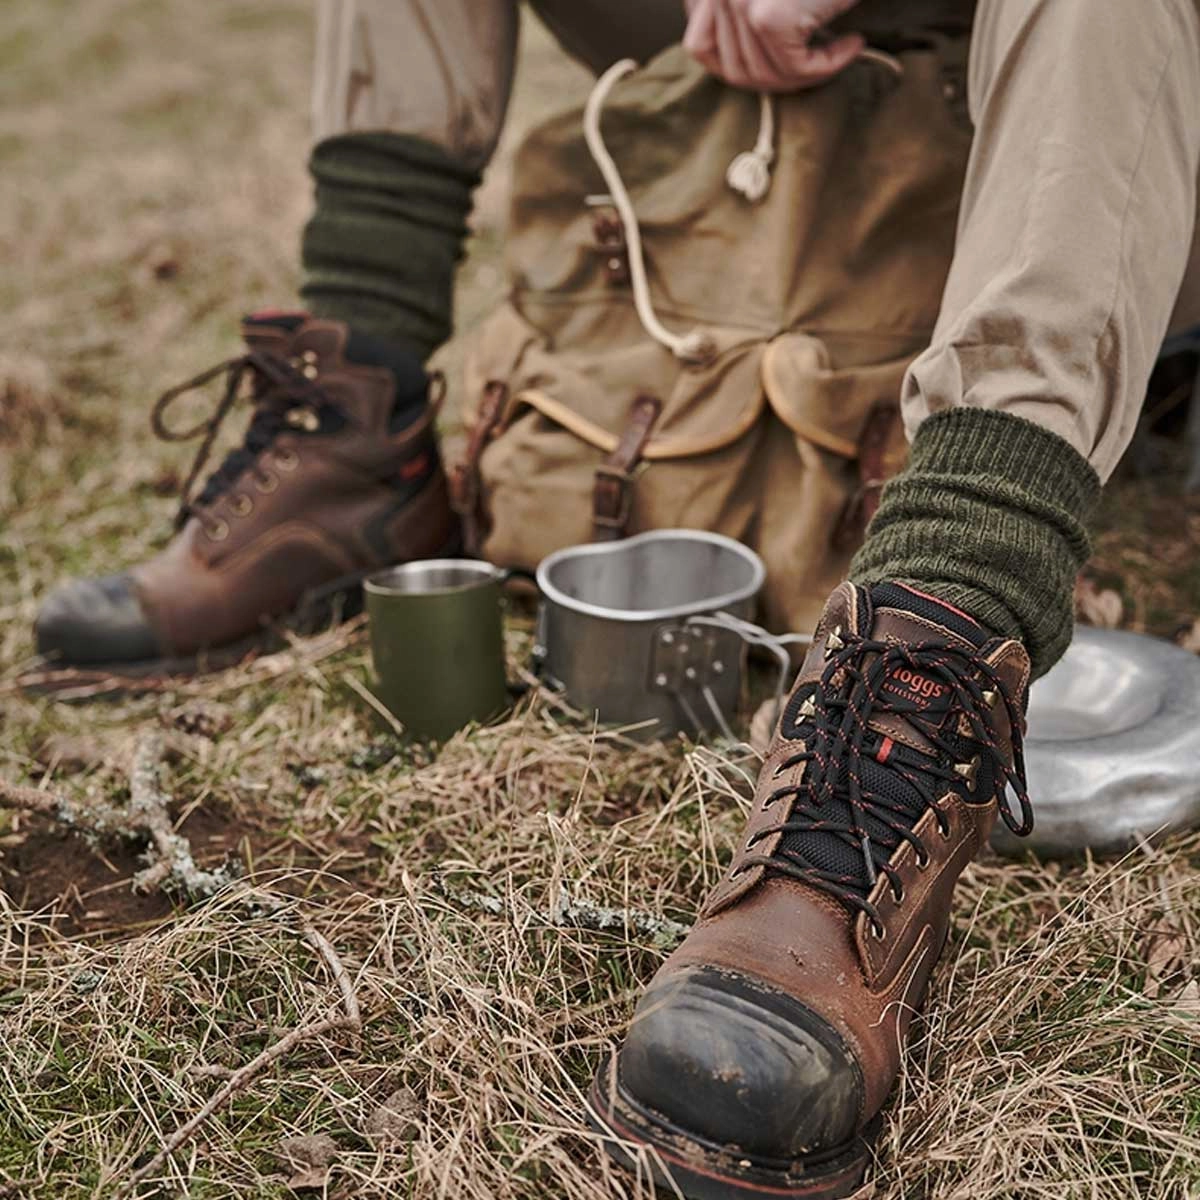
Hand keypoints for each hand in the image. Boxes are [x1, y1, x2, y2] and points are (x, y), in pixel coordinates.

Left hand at [683, 0, 864, 91]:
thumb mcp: (772, 0)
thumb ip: (740, 13)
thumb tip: (731, 62)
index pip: (700, 45)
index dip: (737, 64)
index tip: (780, 61)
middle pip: (733, 69)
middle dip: (777, 78)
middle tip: (816, 66)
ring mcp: (738, 3)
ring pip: (762, 76)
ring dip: (804, 76)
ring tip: (835, 54)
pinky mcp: (768, 19)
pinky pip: (792, 70)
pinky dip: (826, 68)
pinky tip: (851, 45)